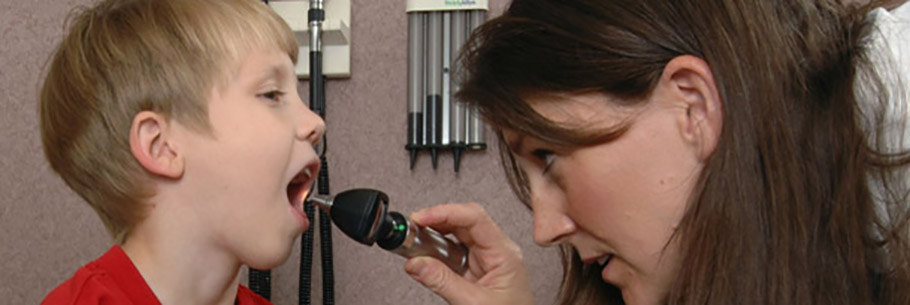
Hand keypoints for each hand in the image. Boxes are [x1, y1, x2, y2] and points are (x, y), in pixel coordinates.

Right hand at [405, 203, 532, 304]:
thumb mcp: (473, 304)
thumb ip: (442, 282)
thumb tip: (415, 263)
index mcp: (505, 253)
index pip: (475, 218)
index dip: (445, 212)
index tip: (421, 218)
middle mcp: (497, 251)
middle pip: (465, 221)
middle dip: (437, 220)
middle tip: (413, 227)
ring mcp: (487, 259)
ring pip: (458, 233)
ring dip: (435, 234)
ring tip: (415, 240)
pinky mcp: (477, 268)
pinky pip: (454, 250)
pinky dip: (437, 249)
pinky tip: (426, 254)